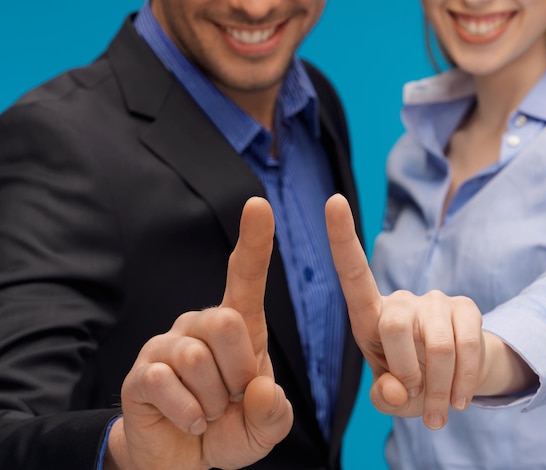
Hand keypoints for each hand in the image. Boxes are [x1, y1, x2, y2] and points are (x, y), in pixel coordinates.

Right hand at [106, 197, 292, 469]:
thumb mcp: (265, 427)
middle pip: (227, 321)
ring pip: (198, 359)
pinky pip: (166, 383)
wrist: (183, 456)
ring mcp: (167, 345)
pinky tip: (188, 419)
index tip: (259, 204)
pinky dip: (188, 414)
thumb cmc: (228, 429)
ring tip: (208, 410)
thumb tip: (261, 389)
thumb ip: (275, 413)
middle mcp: (199, 325)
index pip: (245, 277)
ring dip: (213, 402)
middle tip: (232, 397)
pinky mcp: (141, 372)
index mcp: (238, 327)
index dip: (254, 241)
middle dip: (238, 372)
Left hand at [325, 194, 484, 429]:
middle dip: (408, 374)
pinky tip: (461, 400)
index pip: (353, 273)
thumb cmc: (411, 383)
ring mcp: (434, 300)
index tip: (333, 200)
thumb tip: (396, 388)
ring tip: (439, 412)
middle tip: (419, 407)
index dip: (342, 237)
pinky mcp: (466, 307)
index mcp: (369, 316)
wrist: (453, 380)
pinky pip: (468, 346)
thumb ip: (385, 397)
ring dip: (440, 390)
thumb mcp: (390, 396)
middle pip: (394, 325)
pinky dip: (466, 382)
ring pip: (437, 345)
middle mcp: (400, 300)